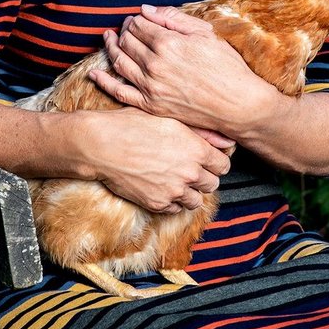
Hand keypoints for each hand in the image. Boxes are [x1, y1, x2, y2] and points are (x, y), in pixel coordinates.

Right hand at [81, 107, 232, 213]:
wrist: (102, 145)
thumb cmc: (132, 125)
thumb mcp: (169, 119)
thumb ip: (201, 132)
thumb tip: (227, 141)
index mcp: (195, 149)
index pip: (224, 165)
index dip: (216, 162)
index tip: (208, 160)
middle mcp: (189, 172)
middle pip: (212, 184)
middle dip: (204, 178)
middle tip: (191, 169)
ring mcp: (174, 190)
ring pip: (196, 201)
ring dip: (190, 192)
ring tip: (176, 180)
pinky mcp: (157, 204)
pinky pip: (176, 209)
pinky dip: (172, 201)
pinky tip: (162, 187)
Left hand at [89, 4, 274, 138]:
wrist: (238, 105)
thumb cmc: (227, 67)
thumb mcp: (206, 34)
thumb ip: (174, 19)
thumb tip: (147, 11)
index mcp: (168, 43)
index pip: (139, 25)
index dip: (136, 19)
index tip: (138, 18)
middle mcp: (155, 65)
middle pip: (127, 41)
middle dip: (124, 31)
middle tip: (126, 27)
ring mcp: (151, 87)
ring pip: (120, 63)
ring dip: (111, 48)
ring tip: (108, 39)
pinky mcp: (151, 105)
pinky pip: (119, 92)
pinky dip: (104, 81)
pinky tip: (94, 73)